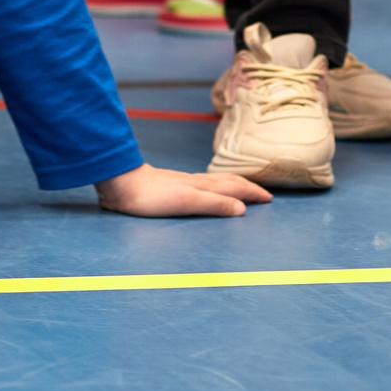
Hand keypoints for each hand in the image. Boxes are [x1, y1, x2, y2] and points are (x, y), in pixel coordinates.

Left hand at [92, 163, 271, 217]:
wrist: (121, 184)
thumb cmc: (151, 196)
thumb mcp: (187, 202)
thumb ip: (214, 204)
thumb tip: (242, 208)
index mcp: (203, 186)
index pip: (235, 188)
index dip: (252, 193)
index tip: (269, 198)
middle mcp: (196, 182)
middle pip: (227, 182)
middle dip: (247, 187)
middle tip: (263, 194)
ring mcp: (183, 183)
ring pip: (215, 182)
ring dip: (232, 186)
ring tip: (241, 189)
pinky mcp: (171, 188)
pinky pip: (202, 186)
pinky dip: (213, 188)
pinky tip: (204, 190)